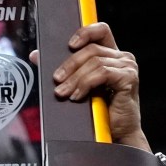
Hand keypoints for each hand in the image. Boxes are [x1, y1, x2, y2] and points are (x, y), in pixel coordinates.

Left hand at [46, 22, 146, 150]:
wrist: (117, 134)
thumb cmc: (100, 111)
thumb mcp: (79, 85)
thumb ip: (63, 69)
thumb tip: (36, 55)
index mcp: (112, 55)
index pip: (101, 31)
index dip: (85, 32)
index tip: (69, 44)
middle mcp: (123, 57)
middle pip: (91, 49)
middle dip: (70, 64)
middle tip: (56, 80)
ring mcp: (127, 67)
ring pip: (95, 62)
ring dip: (75, 78)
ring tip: (64, 93)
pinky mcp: (129, 78)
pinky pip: (102, 73)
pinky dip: (86, 84)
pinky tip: (78, 96)